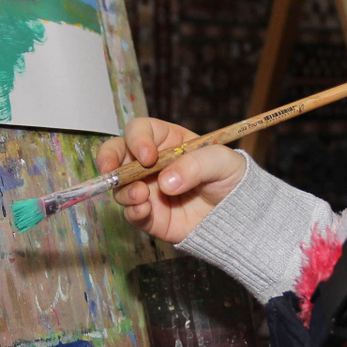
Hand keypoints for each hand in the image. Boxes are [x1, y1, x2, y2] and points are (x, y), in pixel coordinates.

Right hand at [96, 118, 246, 244]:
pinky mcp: (150, 215)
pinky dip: (132, 211)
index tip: (148, 156)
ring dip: (124, 189)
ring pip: (119, 186)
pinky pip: (131, 213)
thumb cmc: (230, 178)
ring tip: (142, 195)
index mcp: (166, 141)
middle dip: (108, 158)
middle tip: (111, 169)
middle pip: (116, 153)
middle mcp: (150, 164)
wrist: (237, 214)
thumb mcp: (221, 162)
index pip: (139, 131)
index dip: (137, 140)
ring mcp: (147, 190)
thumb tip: (165, 183)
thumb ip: (195, 165)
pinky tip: (144, 210)